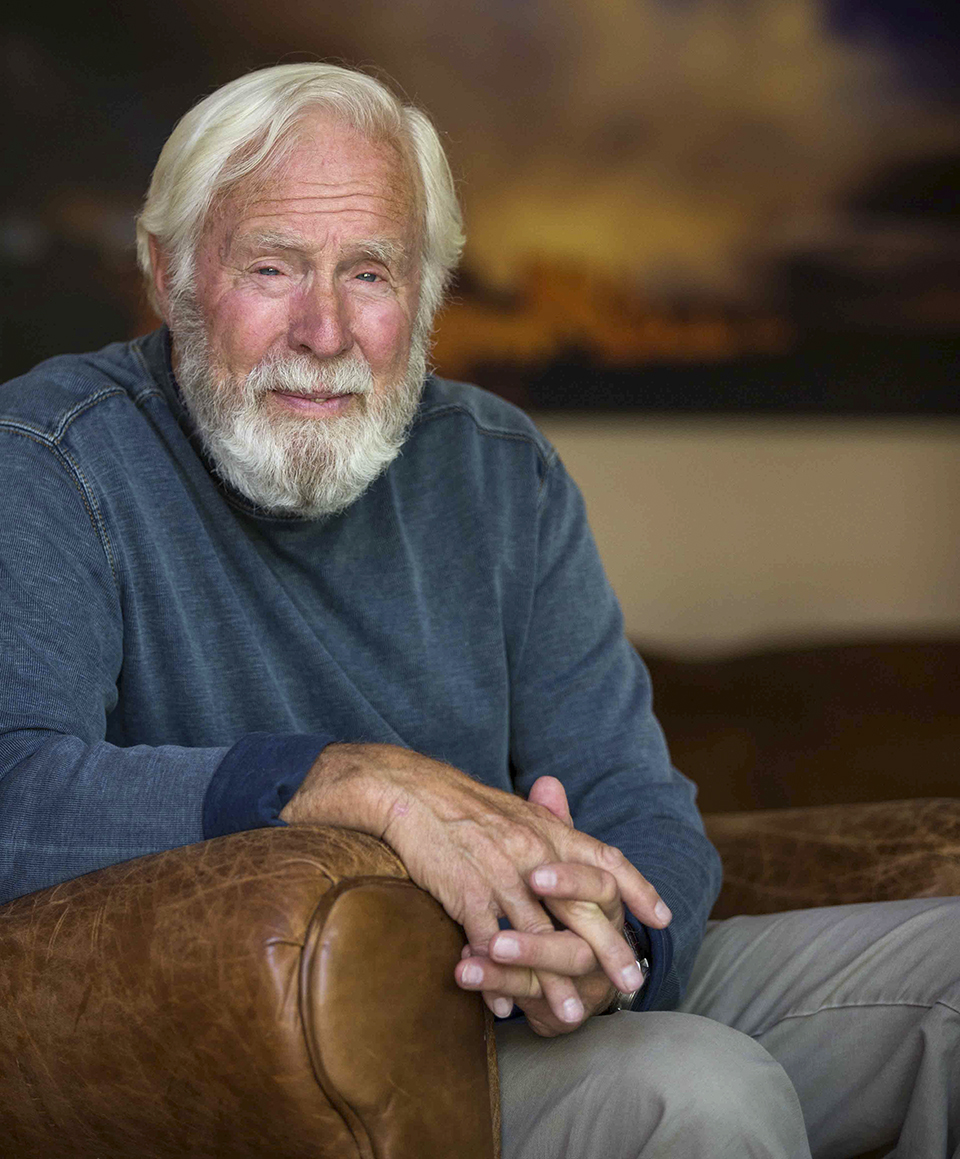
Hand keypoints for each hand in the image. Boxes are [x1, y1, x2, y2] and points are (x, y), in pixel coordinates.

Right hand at [282, 746, 668, 1029]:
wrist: (411, 793)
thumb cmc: (463, 805)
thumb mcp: (517, 811)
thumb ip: (550, 828)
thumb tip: (576, 851)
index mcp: (548, 830)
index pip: (606, 860)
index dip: (639, 887)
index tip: (663, 918)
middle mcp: (533, 850)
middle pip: (581, 907)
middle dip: (608, 950)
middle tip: (630, 984)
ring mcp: (500, 872)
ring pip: (537, 936)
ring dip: (555, 982)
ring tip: (573, 1015)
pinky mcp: (466, 891)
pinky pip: (489, 943)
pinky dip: (497, 980)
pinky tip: (504, 1008)